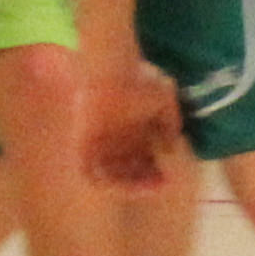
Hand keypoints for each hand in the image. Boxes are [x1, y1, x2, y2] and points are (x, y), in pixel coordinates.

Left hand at [76, 53, 186, 190]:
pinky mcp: (83, 142)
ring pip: (111, 174)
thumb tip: (172, 145)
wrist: (110, 68)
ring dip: (127, 184)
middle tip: (158, 184)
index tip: (167, 178)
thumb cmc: (140, 80)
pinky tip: (117, 184)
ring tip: (143, 187)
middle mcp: (116, 140)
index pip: (143, 161)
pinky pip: (87, 169)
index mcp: (133, 131)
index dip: (154, 173)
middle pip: (129, 170)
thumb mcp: (163, 99)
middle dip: (144, 180)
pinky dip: (99, 180)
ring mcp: (99, 142)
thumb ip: (170, 122)